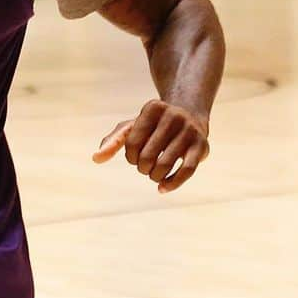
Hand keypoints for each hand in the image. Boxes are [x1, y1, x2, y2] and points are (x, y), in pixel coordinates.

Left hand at [93, 99, 209, 193]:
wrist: (190, 116)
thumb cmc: (154, 126)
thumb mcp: (133, 127)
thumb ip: (113, 141)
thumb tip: (96, 158)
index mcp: (153, 108)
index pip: (131, 143)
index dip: (129, 157)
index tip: (135, 156)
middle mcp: (173, 116)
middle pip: (147, 156)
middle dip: (142, 167)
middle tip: (146, 166)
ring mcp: (189, 130)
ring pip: (164, 166)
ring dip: (154, 176)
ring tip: (154, 174)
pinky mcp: (202, 146)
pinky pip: (186, 171)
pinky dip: (172, 184)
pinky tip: (161, 189)